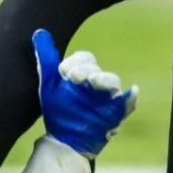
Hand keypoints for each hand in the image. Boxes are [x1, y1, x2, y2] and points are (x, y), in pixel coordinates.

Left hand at [33, 29, 137, 157]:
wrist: (63, 139)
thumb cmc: (59, 109)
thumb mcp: (49, 84)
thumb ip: (46, 59)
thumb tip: (39, 33)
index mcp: (83, 73)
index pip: (84, 58)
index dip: (75, 62)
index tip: (63, 72)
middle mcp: (97, 83)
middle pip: (97, 69)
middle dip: (86, 71)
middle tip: (74, 78)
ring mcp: (107, 98)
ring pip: (112, 83)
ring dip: (103, 80)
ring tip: (93, 82)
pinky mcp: (115, 114)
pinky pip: (128, 103)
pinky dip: (131, 98)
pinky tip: (132, 92)